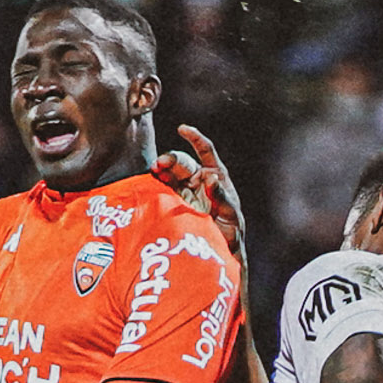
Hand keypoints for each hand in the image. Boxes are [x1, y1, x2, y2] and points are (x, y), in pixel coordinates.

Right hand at [154, 124, 246, 259]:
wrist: (217, 252)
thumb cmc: (231, 233)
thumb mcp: (231, 216)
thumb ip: (222, 197)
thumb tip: (210, 178)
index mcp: (216, 176)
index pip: (205, 150)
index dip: (194, 137)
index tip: (182, 129)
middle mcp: (198, 179)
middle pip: (182, 162)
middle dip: (171, 159)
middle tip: (161, 165)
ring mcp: (184, 190)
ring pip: (170, 173)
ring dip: (161, 170)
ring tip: (154, 171)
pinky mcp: (173, 202)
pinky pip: (163, 188)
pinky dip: (156, 183)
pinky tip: (150, 182)